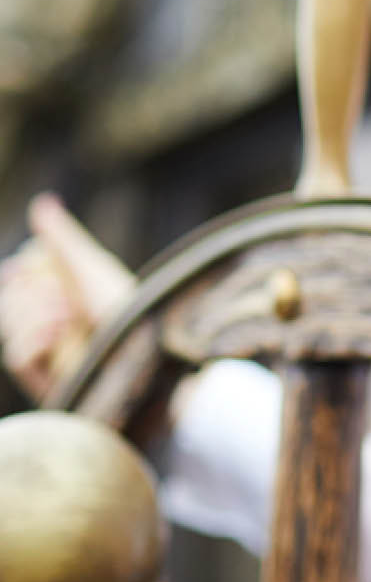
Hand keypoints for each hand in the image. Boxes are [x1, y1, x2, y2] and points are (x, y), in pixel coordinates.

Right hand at [0, 194, 135, 400]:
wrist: (145, 354)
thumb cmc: (129, 311)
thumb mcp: (93, 268)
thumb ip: (63, 239)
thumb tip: (43, 202)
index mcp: (64, 294)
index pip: (20, 275)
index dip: (22, 268)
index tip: (30, 263)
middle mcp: (54, 322)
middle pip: (10, 298)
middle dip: (31, 290)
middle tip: (64, 295)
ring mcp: (50, 352)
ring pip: (9, 324)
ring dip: (36, 313)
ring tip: (69, 314)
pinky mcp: (48, 379)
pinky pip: (15, 356)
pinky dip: (34, 339)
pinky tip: (61, 333)